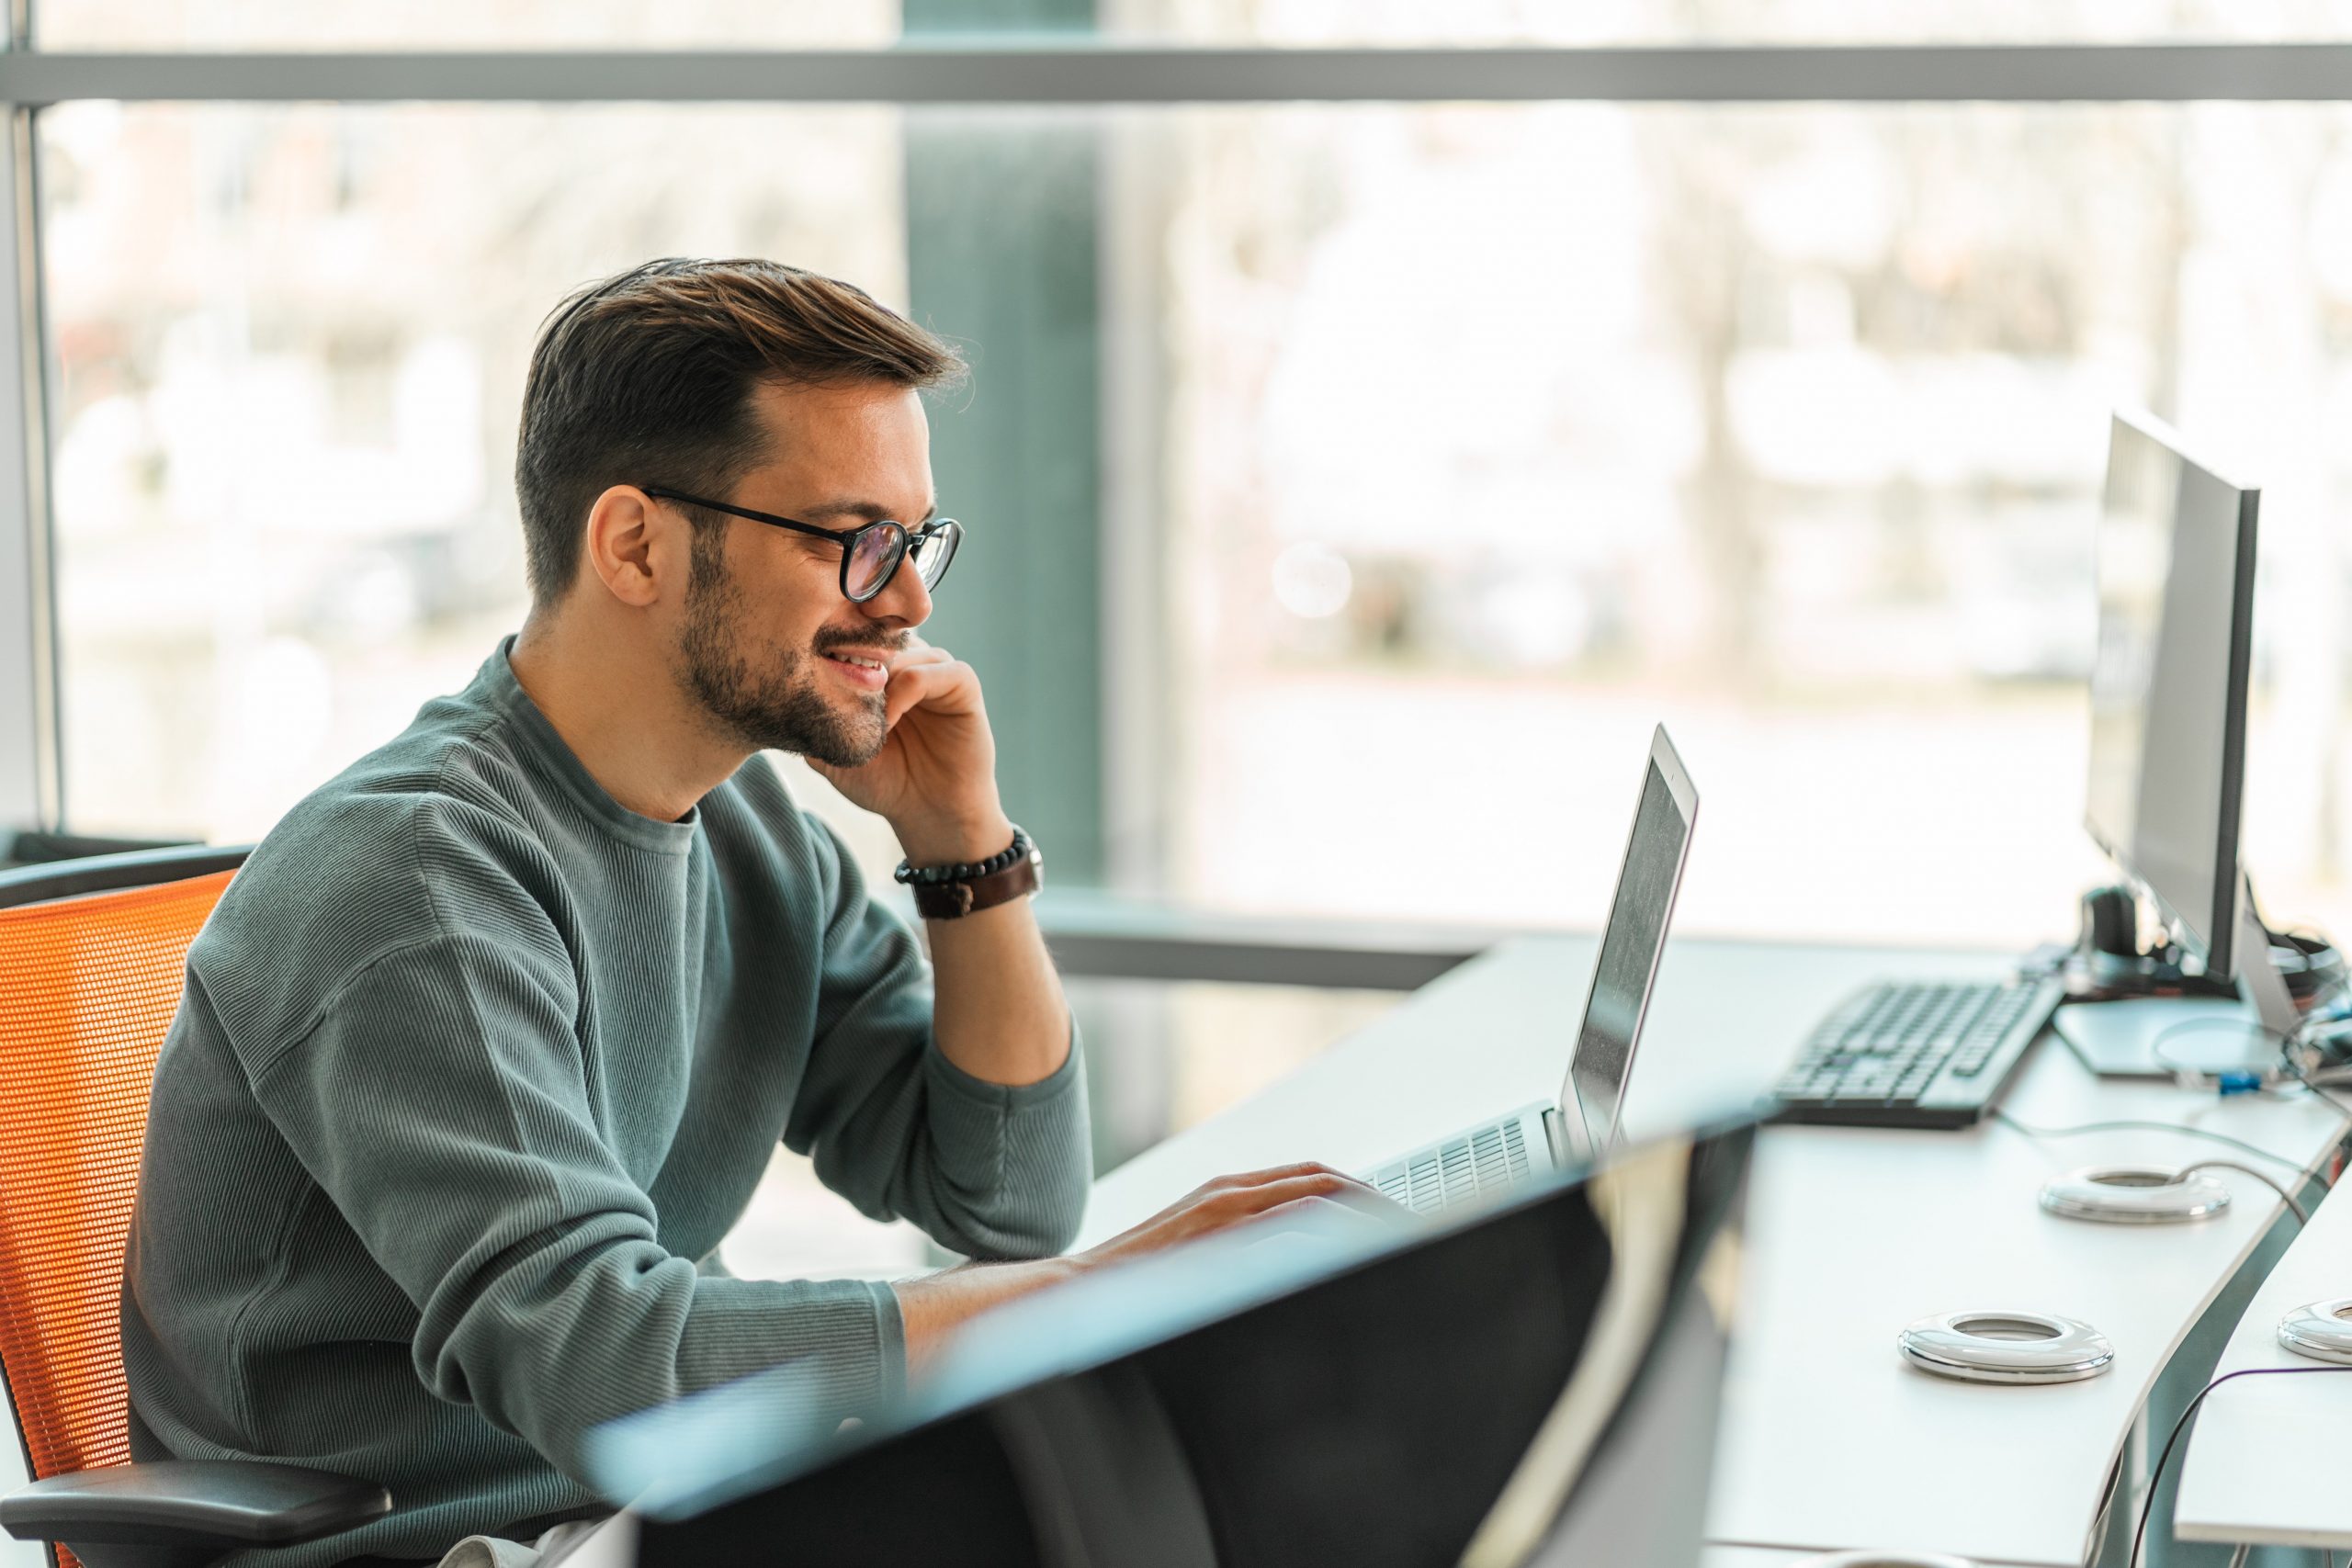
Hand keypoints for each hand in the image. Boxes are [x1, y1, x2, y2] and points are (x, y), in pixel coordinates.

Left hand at [807, 639, 1010, 862]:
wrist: (928, 814)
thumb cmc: (883, 782)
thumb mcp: (833, 751)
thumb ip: (811, 720)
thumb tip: (776, 691)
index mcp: (881, 670)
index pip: (854, 635)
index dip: (832, 650)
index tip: (811, 679)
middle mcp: (909, 662)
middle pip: (877, 635)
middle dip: (853, 661)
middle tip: (836, 694)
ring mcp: (937, 670)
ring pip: (902, 650)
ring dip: (879, 681)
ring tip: (865, 719)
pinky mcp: (963, 684)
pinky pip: (933, 669)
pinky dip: (906, 692)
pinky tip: (890, 723)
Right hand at [892, 1163, 1405, 1374]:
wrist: (1070, 1297)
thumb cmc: (1130, 1292)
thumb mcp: (1194, 1264)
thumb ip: (1237, 1258)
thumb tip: (1288, 1276)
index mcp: (1227, 1196)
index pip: (1312, 1181)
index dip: (1360, 1197)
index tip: (1396, 1223)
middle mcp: (1230, 1193)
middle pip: (1324, 1181)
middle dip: (1375, 1201)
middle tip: (1417, 1229)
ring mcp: (1223, 1210)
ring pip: (1315, 1194)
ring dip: (1363, 1214)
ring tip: (1403, 1240)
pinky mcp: (1214, 1234)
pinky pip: (1286, 1223)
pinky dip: (1327, 1230)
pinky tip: (1356, 1253)